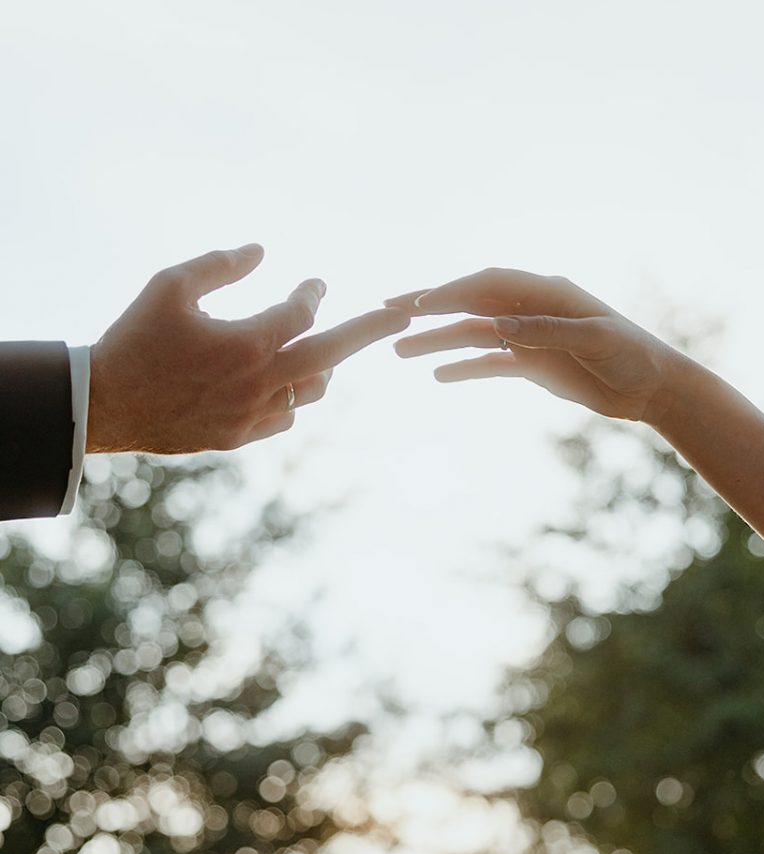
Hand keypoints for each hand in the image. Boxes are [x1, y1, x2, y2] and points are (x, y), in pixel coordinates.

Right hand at [88, 244, 409, 452]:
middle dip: (370, 331)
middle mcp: (259, 381)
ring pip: (312, 391)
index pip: (302, 312)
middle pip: (332, 354)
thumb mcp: (169, 285)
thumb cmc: (134, 337)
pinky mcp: (240, 437)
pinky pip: (286, 417)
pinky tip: (282, 384)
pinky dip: (291, 397)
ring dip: (322, 367)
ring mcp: (253, 414)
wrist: (105, 404)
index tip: (317, 284)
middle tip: (402, 316)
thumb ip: (220, 264)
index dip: (313, 293)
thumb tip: (261, 250)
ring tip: (320, 351)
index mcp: (247, 342)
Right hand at [387, 268, 673, 421]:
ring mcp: (529, 337)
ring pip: (474, 334)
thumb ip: (547, 331)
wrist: (653, 388)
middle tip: (387, 310)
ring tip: (399, 350)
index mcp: (547, 293)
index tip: (418, 305)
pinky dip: (465, 367)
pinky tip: (437, 374)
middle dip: (429, 305)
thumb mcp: (595, 340)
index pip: (488, 284)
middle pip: (471, 302)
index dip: (452, 290)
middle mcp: (531, 309)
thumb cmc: (634, 356)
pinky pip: (490, 363)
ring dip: (438, 340)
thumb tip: (497, 324)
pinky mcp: (533, 365)